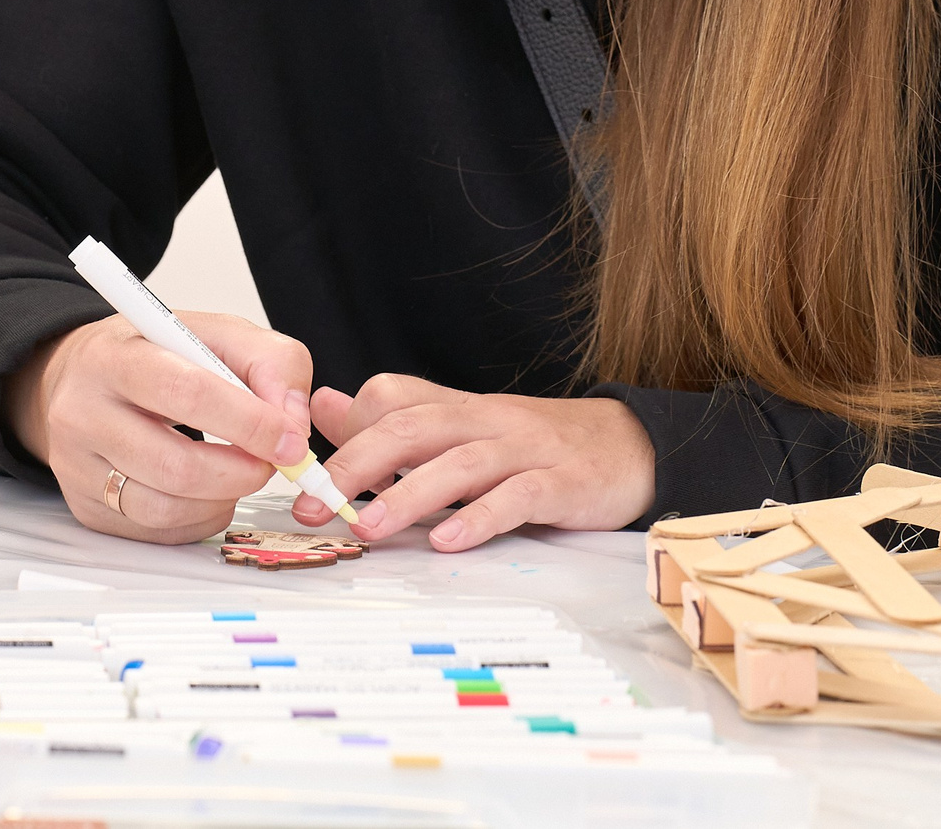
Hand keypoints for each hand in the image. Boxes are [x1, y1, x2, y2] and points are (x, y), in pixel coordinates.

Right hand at [4, 311, 314, 545]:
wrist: (78, 378)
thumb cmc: (152, 354)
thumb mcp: (213, 332)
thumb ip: (269, 362)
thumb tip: (292, 423)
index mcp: (114, 357)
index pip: (186, 394)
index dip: (249, 423)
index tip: (288, 440)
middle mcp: (83, 413)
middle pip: (175, 466)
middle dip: (242, 472)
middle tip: (269, 463)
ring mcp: (77, 467)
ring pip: (165, 508)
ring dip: (223, 499)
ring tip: (237, 473)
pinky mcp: (85, 508)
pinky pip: (157, 532)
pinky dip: (199, 518)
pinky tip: (206, 491)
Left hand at [292, 374, 654, 549]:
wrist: (630, 445)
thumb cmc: (534, 445)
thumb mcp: (462, 427)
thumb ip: (396, 421)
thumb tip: (328, 407)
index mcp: (457, 407)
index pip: (391, 398)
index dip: (347, 429)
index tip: (310, 471)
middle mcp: (486, 420)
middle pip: (411, 427)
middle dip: (356, 465)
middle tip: (316, 505)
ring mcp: (525, 449)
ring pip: (458, 462)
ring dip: (408, 494)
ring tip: (369, 528)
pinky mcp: (563, 483)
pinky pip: (518, 497)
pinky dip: (479, 519)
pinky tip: (448, 542)